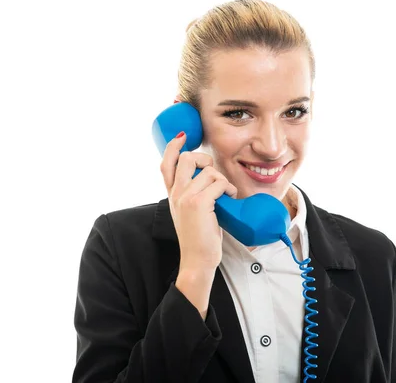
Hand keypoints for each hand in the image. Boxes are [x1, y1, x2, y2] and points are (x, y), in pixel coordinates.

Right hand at [160, 132, 237, 272]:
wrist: (197, 259)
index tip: (182, 136)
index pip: (166, 163)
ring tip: (226, 193)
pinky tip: (230, 197)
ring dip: (222, 180)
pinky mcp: (199, 203)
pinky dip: (228, 188)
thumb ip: (191, 193)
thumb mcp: (188, 212)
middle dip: (204, 159)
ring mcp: (186, 197)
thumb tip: (207, 176)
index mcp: (172, 194)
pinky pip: (218, 183)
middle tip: (214, 173)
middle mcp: (176, 193)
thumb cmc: (198, 237)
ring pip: (208, 171)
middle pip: (186, 158)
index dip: (173, 146)